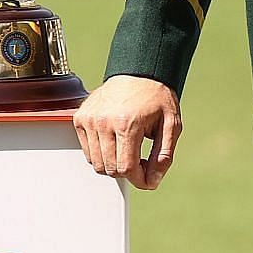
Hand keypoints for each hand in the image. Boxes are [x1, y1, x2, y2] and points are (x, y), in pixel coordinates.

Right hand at [74, 75, 181, 189]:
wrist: (138, 71)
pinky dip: (101, 154)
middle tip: (140, 160)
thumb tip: (153, 181)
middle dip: (128, 172)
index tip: (148, 178)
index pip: (126, 168)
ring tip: (127, 151)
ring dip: (113, 164)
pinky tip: (114, 143)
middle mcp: (104, 121)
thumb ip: (164, 156)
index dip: (139, 180)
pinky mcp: (80, 118)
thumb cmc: (156, 97)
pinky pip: (87, 152)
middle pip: (110, 169)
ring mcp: (89, 119)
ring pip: (96, 163)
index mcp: (127, 123)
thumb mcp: (171, 125)